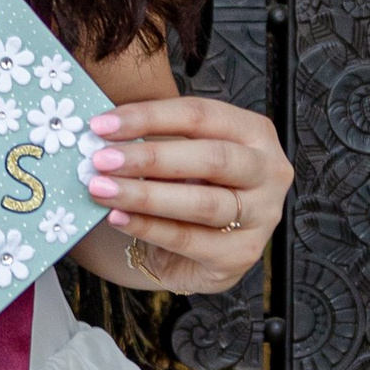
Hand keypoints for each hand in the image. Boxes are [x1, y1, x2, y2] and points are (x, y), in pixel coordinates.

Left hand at [78, 93, 290, 294]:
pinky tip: (116, 218)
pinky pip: (189, 239)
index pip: (201, 115)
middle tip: (101, 159)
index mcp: (254, 133)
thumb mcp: (180, 155)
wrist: (200, 246)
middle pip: (212, 158)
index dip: (149, 117)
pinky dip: (147, 228)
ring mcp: (261, 216)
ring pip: (202, 203)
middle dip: (151, 157)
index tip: (102, 124)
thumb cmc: (190, 186)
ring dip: (144, 195)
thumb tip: (101, 133)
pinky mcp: (241, 254)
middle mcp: (268, 171)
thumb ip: (154, 140)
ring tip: (101, 189)